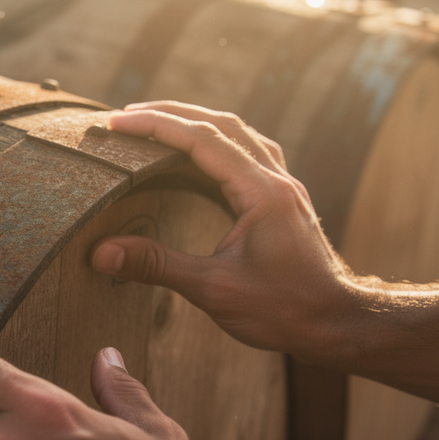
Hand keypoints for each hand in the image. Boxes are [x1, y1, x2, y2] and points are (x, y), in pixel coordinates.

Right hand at [89, 101, 356, 358]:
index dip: (155, 126)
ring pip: (238, 133)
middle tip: (126, 115)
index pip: (201, 139)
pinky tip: (202, 153)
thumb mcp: (213, 290)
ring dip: (196, 121)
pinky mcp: (284, 199)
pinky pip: (250, 151)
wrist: (337, 325)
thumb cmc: (284, 310)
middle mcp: (277, 179)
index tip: (115, 122)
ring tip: (157, 125)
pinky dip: (218, 141)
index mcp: (262, 192)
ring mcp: (284, 187)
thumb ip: (157, 265)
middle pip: (221, 124)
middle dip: (170, 113)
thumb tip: (100, 253)